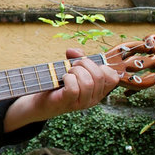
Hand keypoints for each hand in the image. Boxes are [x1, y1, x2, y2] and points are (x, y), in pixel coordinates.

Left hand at [3, 48, 119, 131]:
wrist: (41, 101)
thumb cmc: (59, 83)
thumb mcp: (73, 67)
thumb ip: (78, 57)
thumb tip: (74, 51)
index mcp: (99, 90)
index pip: (113, 78)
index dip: (101, 66)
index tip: (86, 64)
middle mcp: (93, 99)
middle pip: (100, 77)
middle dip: (85, 64)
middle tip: (73, 66)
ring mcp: (82, 103)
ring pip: (88, 83)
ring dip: (75, 72)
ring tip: (67, 73)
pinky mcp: (68, 102)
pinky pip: (74, 88)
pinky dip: (68, 79)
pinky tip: (63, 79)